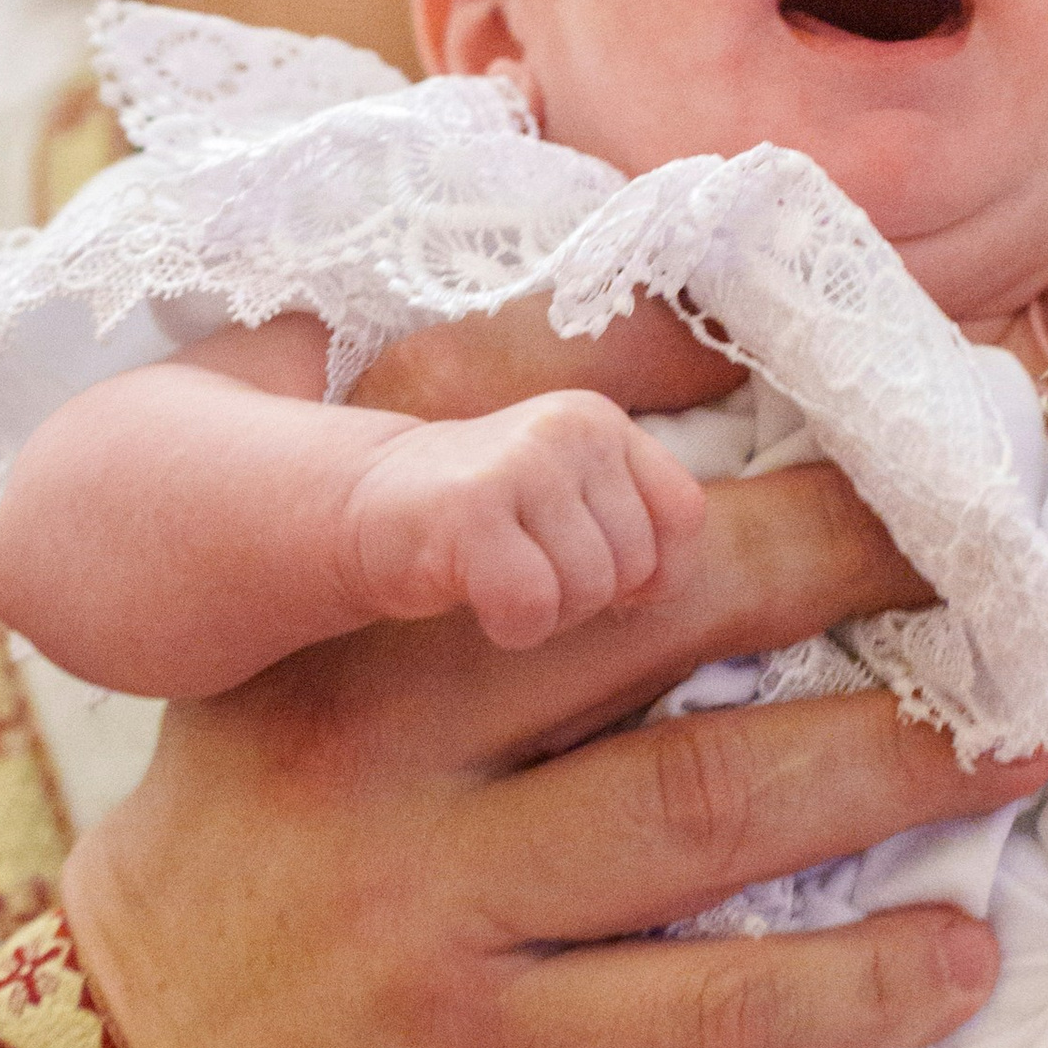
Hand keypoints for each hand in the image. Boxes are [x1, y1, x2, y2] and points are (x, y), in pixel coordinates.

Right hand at [61, 462, 1046, 1047]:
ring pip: (703, 799)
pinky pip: (704, 1016)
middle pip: (648, 597)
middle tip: (992, 541)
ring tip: (1020, 738)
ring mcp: (428, 900)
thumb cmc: (245, 867)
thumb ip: (412, 562)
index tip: (832, 356)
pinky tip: (954, 958)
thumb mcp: (272, 677)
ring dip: (892, 758)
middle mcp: (373, 734)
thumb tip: (638, 441)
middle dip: (848, 553)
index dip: (668, 375)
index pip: (490, 429)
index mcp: (328, 612)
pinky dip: (847, 987)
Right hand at [341, 392, 706, 649]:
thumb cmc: (480, 521)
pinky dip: (510, 626)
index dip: (652, 570)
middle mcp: (569, 428)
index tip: (597, 575)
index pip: (683, 515)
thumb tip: (665, 590)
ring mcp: (520, 462)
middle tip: (527, 572)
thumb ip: (631, 525)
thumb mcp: (569, 499)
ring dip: (547, 613)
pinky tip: (476, 598)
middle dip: (587, 596)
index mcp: (601, 422)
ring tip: (499, 579)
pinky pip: (533, 604)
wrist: (364, 504)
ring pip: (589, 588)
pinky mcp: (471, 508)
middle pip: (634, 562)